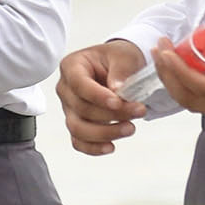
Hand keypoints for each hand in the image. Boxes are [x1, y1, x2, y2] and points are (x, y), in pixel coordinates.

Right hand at [58, 39, 150, 155]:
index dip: (97, 96)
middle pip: (80, 109)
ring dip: (104, 133)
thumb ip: (121, 70)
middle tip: (139, 111)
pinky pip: (78, 141)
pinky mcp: (77, 123)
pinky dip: (93, 148)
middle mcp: (66, 89)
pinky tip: (111, 147)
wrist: (119, 67)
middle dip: (111, 115)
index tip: (118, 102)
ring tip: (130, 128)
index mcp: (72, 66)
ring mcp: (69, 108)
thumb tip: (118, 90)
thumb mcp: (124, 56)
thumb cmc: (118, 58)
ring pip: (77, 128)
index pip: (79, 84)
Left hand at [154, 22, 204, 117]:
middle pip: (189, 97)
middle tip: (159, 49)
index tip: (166, 52)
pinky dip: (180, 81)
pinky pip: (196, 95)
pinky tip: (173, 62)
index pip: (202, 87)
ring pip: (190, 99)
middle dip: (168, 76)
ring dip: (171, 79)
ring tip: (161, 53)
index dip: (180, 72)